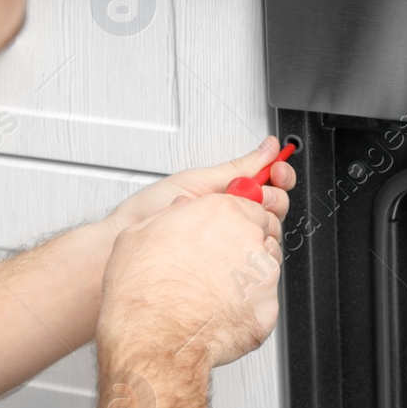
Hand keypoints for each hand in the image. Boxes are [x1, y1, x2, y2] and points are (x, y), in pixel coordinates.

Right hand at [96, 191, 281, 381]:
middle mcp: (248, 240)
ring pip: (263, 272)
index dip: (235, 222)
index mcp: (222, 213)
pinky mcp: (267, 310)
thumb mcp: (140, 233)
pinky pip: (261, 305)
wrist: (153, 337)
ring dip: (244, 280)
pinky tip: (218, 313)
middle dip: (241, 249)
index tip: (225, 232)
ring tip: (211, 294)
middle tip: (213, 267)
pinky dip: (245, 310)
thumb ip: (170, 215)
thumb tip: (178, 211)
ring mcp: (262, 276)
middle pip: (259, 237)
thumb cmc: (143, 290)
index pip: (249, 206)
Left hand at [106, 137, 295, 236]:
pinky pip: (254, 255)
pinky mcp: (228, 261)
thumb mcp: (198, 180)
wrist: (127, 242)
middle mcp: (233, 213)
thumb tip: (266, 147)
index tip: (277, 168)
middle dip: (274, 195)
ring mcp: (230, 237)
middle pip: (275, 205)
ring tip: (238, 215)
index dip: (280, 173)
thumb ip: (237, 167)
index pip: (270, 180)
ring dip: (262, 219)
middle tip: (257, 194)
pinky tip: (239, 238)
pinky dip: (254, 245)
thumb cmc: (150, 212)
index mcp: (229, 189)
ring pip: (268, 230)